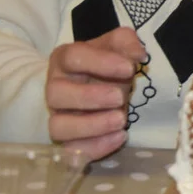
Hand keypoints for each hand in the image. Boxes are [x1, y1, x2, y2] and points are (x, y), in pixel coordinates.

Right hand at [46, 27, 145, 160]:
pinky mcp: (68, 140)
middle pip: (56, 94)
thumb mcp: (118, 46)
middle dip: (90, 97)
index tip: (129, 68)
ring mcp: (58, 116)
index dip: (100, 62)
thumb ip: (127, 42)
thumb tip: (137, 54)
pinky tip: (120, 137)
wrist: (102, 86)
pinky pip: (72, 151)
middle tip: (120, 97)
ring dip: (90, 126)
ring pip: (58, 127)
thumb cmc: (108, 65)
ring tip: (121, 120)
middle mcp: (55, 88)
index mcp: (65, 59)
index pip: (73, 57)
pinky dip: (95, 147)